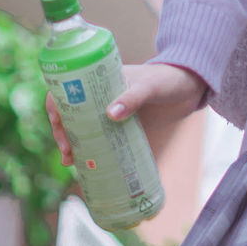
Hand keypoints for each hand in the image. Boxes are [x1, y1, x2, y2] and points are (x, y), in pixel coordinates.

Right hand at [44, 61, 206, 167]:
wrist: (191, 91)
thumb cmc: (169, 80)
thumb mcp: (150, 86)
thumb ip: (133, 98)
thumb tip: (111, 114)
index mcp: (100, 80)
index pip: (66, 89)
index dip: (55, 105)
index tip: (57, 122)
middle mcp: (100, 97)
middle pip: (69, 114)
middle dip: (61, 132)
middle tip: (67, 150)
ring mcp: (110, 115)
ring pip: (81, 130)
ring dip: (72, 145)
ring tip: (71, 161)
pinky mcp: (122, 130)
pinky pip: (100, 142)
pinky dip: (90, 153)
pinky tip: (85, 166)